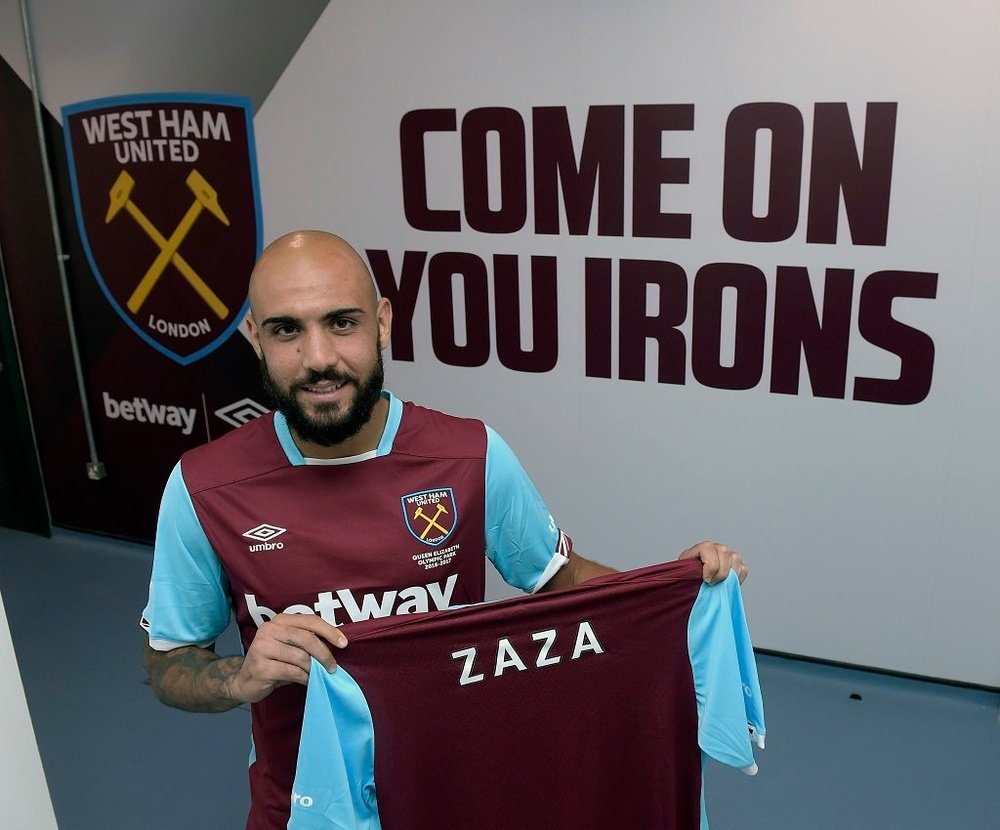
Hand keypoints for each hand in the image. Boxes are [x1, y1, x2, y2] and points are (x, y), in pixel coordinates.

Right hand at [227, 614, 347, 703]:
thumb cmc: (273, 662)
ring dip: (314, 669)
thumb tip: (335, 646)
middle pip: (307, 639)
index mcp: (279, 620)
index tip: (343, 643)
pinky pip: (293, 672)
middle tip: (332, 667)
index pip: (310, 620)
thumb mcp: (289, 646)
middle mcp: (269, 630)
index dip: (329, 631)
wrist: (244, 680)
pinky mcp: (261, 667)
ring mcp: (263, 648)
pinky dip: (304, 678)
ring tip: (317, 675)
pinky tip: (306, 681)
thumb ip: (306, 641)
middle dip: (324, 654)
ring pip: (301, 657)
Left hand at [679, 540, 747, 584]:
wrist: (690, 582)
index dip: (710, 565)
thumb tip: (701, 580)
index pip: (708, 548)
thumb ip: (690, 574)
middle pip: (725, 552)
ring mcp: (727, 555)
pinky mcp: (735, 564)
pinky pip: (743, 569)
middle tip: (712, 583)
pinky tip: (727, 584)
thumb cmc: (686, 578)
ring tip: (719, 584)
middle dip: (720, 573)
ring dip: (729, 575)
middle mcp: (715, 548)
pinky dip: (737, 578)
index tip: (706, 579)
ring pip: (736, 559)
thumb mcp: (683, 575)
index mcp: (700, 548)